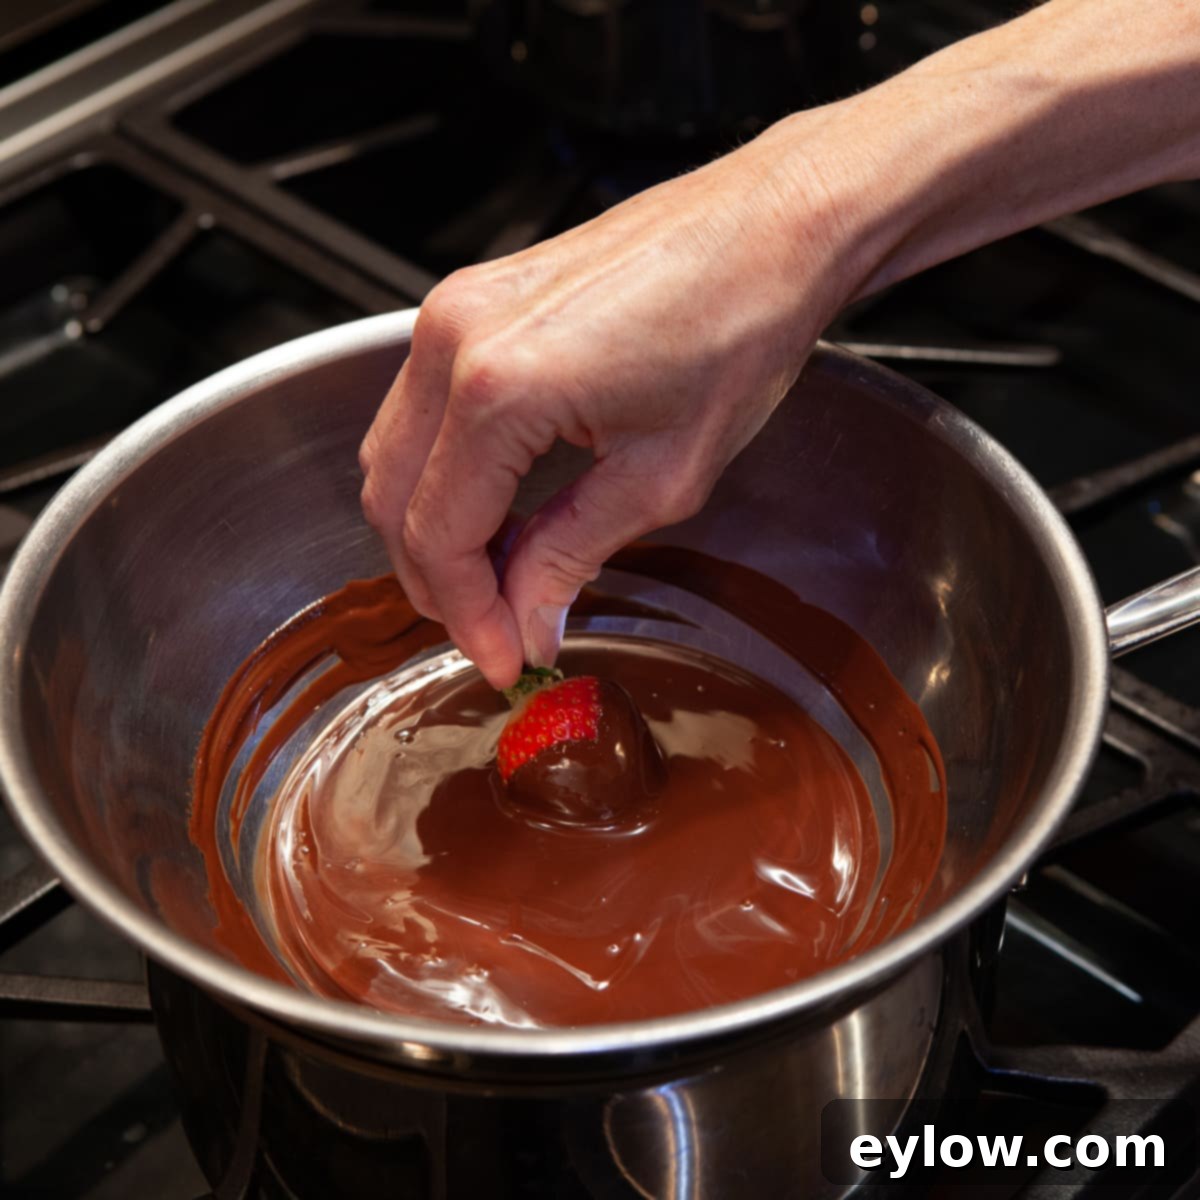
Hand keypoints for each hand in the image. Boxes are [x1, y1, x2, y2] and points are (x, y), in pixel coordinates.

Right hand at [359, 112, 872, 688]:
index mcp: (499, 387)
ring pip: (395, 456)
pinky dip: (443, 475)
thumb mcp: (661, 477)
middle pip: (394, 499)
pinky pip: (421, 411)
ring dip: (433, 530)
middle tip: (493, 632)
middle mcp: (454, 340)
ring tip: (496, 583)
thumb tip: (528, 621)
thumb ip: (570, 556)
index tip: (503, 660)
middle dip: (437, 583)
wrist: (771, 228)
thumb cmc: (740, 328)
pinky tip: (494, 514)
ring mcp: (454, 311)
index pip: (440, 536)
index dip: (466, 616)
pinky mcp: (472, 302)